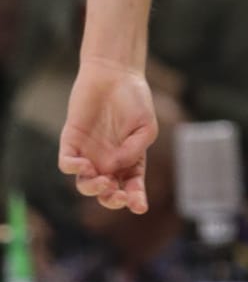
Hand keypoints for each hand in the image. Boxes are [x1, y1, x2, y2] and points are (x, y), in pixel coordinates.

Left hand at [59, 58, 157, 213]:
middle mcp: (108, 160)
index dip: (136, 198)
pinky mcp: (71, 142)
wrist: (114, 75)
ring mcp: (89, 153)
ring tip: (102, 181)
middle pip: (106, 192)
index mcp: (129, 159)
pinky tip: (83, 166)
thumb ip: (134, 150)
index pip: (132, 185)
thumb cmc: (135, 99)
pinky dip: (73, 169)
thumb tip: (115, 169)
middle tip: (117, 196)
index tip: (139, 206)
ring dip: (93, 188)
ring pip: (85, 184)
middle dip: (111, 200)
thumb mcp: (146, 126)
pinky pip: (67, 164)